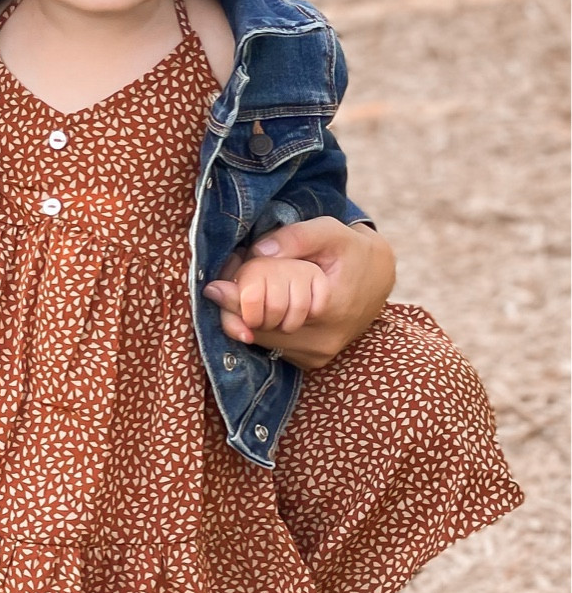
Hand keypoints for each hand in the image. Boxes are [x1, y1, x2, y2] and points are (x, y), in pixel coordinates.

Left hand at [203, 217, 394, 369]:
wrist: (379, 278)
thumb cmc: (351, 250)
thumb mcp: (329, 232)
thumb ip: (296, 237)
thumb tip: (259, 251)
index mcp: (329, 310)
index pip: (266, 314)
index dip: (235, 299)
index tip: (213, 286)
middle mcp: (322, 341)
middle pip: (259, 332)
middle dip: (234, 308)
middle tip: (220, 284)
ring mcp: (317, 355)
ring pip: (263, 342)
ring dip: (244, 319)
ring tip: (237, 291)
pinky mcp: (312, 361)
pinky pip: (273, 347)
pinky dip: (260, 328)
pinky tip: (257, 306)